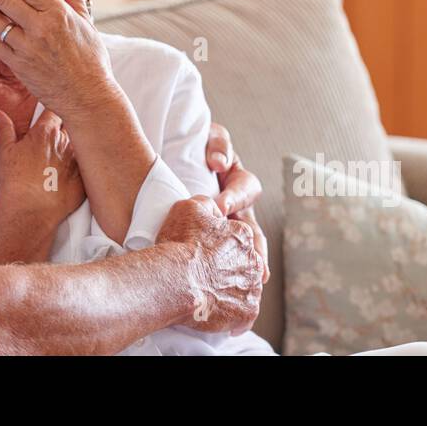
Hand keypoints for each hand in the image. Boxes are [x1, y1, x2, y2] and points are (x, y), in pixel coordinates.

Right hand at [0, 108, 85, 224]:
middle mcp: (66, 143)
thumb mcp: (3, 151)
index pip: (55, 111)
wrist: (30, 209)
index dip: (52, 112)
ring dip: (73, 149)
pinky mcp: (83, 181)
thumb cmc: (15, 181)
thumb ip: (4, 129)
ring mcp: (77, 161)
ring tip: (62, 159)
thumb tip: (1, 114)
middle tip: (55, 138)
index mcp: (46, 133)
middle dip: (65, 128)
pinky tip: (70, 177)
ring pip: (81, 147)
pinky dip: (81, 170)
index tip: (49, 116)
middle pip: (72, 126)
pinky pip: (86, 169)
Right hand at [157, 196, 263, 334]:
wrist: (176, 280)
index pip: (235, 240)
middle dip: (229, 271)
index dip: (220, 248)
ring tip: (212, 298)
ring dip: (232, 293)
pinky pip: (245, 317)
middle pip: (242, 266)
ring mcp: (252, 287)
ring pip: (244, 290)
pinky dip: (235, 319)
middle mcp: (253, 260)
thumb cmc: (180, 244)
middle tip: (208, 279)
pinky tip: (221, 318)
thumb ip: (207, 205)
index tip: (207, 256)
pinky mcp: (247, 311)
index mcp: (242, 234)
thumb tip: (215, 210)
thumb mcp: (189, 207)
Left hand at [205, 122, 269, 283]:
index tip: (220, 207)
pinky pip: (222, 258)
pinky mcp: (209, 241)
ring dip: (247, 266)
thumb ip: (218, 145)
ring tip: (251, 284)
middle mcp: (236, 208)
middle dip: (256, 250)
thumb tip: (218, 164)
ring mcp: (225, 227)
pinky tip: (218, 288)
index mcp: (238, 182)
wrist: (169, 158)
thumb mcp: (209, 137)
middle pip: (253, 231)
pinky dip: (222, 273)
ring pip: (243, 249)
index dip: (236, 198)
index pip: (246, 189)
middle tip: (257, 266)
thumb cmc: (195, 145)